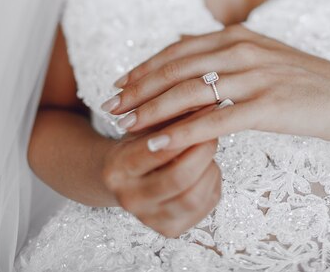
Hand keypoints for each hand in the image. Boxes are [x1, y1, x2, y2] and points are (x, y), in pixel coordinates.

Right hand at [99, 106, 221, 236]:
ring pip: (195, 197)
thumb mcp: (146, 125)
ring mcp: (150, 219)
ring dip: (210, 169)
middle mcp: (129, 199)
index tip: (205, 110)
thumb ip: (168, 114)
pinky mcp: (170, 230)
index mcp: (116, 170)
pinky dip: (213, 182)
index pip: (155, 151)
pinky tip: (207, 168)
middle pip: (179, 178)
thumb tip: (206, 99)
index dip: (184, 131)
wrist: (123, 178)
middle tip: (213, 130)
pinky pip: (205, 205)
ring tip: (208, 149)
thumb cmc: (139, 144)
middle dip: (203, 151)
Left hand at [102, 24, 329, 150]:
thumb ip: (218, 45)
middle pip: (176, 70)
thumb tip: (178, 38)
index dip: (143, 68)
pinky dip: (183, 133)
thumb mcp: (259, 52)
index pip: (177, 51)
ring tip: (126, 125)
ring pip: (190, 93)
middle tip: (110, 107)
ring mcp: (255, 77)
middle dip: (138, 89)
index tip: (118, 84)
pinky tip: (160, 144)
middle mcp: (242, 51)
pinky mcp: (268, 106)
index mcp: (237, 36)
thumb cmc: (302, 79)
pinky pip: (216, 120)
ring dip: (152, 110)